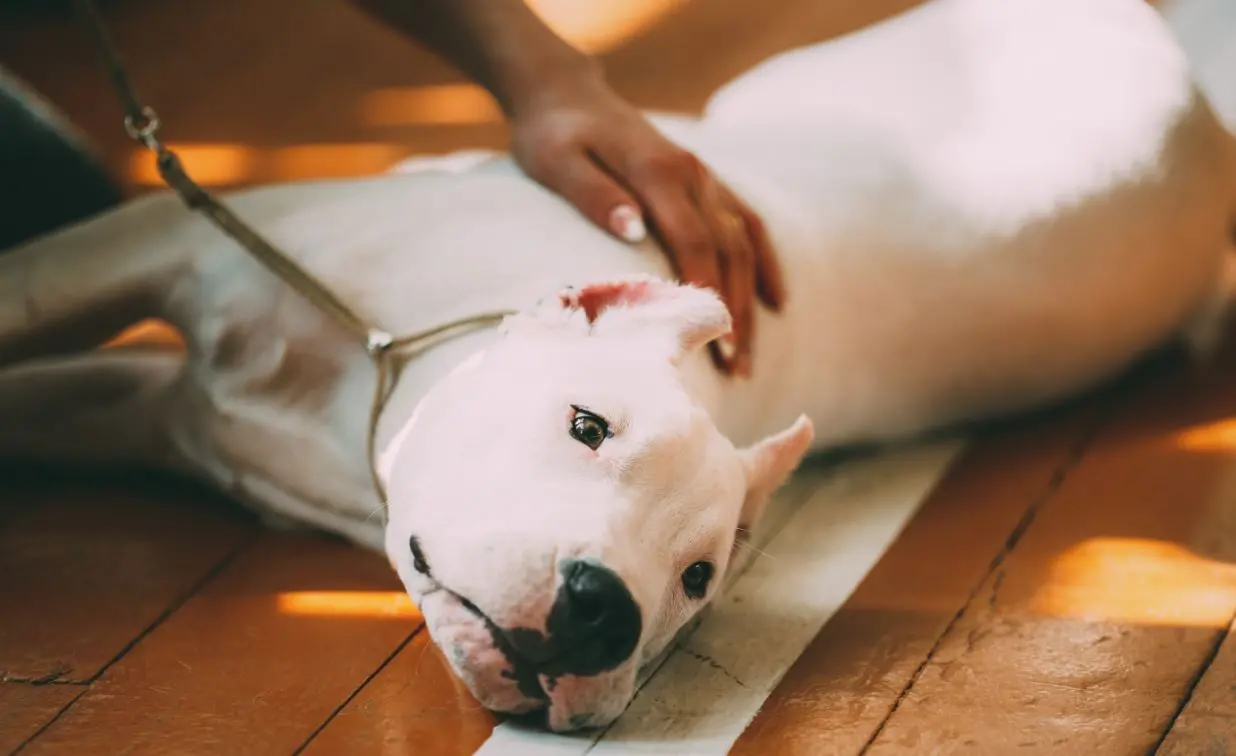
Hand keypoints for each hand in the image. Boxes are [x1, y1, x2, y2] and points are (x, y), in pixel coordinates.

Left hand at [507, 72, 784, 376]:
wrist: (563, 94)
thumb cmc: (551, 135)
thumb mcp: (556, 161)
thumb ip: (593, 194)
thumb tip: (632, 230)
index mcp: (658, 171)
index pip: (695, 241)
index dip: (707, 290)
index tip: (715, 338)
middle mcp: (692, 173)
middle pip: (728, 250)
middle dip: (736, 312)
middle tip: (738, 370)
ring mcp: (704, 175)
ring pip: (744, 242)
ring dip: (752, 299)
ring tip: (747, 356)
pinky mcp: (705, 180)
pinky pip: (747, 222)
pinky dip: (766, 262)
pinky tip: (779, 302)